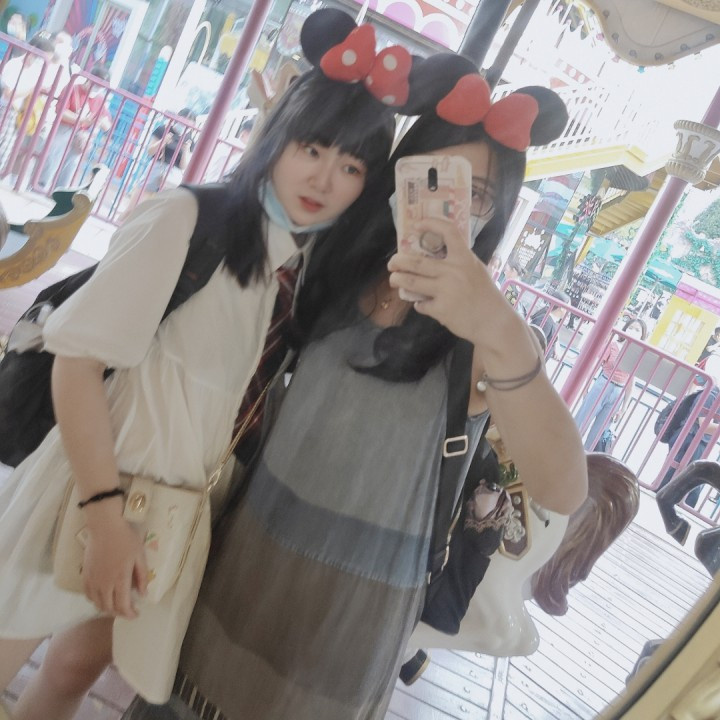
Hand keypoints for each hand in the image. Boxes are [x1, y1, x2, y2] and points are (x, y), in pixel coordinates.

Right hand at [82, 510, 148, 618]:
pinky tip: (102, 597)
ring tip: (116, 604)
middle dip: (119, 613)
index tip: (136, 614)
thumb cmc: (125, 538)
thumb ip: (142, 576)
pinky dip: (95, 600)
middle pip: (109, 608)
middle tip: (128, 609)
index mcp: (120, 578)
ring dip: (107, 608)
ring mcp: (92, 580)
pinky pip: (88, 595)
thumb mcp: (140, 555)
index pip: (122, 605)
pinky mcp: (85, 575)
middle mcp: (104, 583)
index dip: (129, 614)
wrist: (104, 526)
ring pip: (97, 603)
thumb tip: (143, 594)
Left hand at [388, 216, 509, 343]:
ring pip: (412, 282)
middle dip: (398, 261)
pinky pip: (421, 304)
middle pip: (417, 262)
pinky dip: (419, 304)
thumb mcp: (476, 270)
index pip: (448, 232)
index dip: (431, 224)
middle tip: (392, 263)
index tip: (417, 225)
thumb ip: (458, 262)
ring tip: (394, 280)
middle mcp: (453, 271)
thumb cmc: (485, 295)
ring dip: (398, 280)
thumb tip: (433, 255)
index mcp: (465, 259)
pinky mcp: (440, 309)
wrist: (493, 322)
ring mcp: (445, 290)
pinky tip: (422, 304)